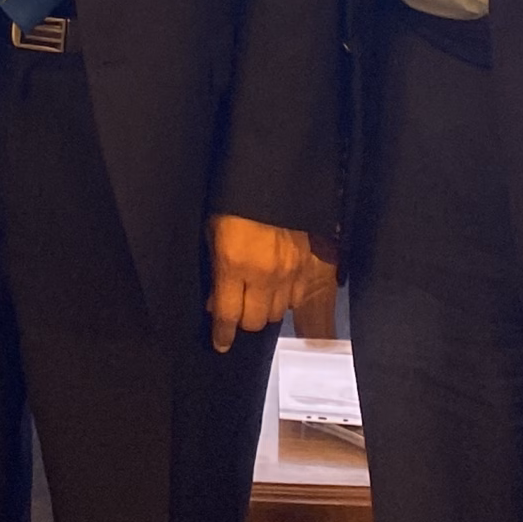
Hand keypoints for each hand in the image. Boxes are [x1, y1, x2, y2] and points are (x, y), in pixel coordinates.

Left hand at [207, 213, 312, 354]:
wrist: (273, 178)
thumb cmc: (236, 201)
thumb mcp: (213, 231)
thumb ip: (216, 268)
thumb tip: (216, 301)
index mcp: (234, 264)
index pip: (228, 314)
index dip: (222, 333)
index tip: (220, 343)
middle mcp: (263, 274)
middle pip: (254, 321)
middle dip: (242, 319)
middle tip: (238, 308)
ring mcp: (289, 272)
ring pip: (277, 313)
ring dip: (264, 310)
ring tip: (257, 297)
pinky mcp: (309, 267)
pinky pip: (300, 300)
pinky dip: (290, 302)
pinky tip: (283, 296)